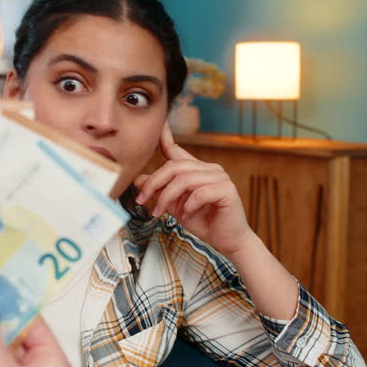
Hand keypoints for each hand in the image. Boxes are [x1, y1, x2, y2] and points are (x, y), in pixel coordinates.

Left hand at [134, 122, 254, 257]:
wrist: (228, 241)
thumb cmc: (203, 222)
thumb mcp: (175, 206)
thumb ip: (160, 191)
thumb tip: (138, 179)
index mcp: (197, 169)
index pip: (176, 150)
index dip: (164, 136)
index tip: (156, 124)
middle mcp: (209, 168)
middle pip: (174, 166)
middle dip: (154, 183)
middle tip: (142, 200)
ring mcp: (220, 177)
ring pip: (185, 179)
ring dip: (167, 197)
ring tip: (160, 212)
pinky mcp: (227, 189)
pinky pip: (200, 192)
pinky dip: (189, 204)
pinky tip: (187, 215)